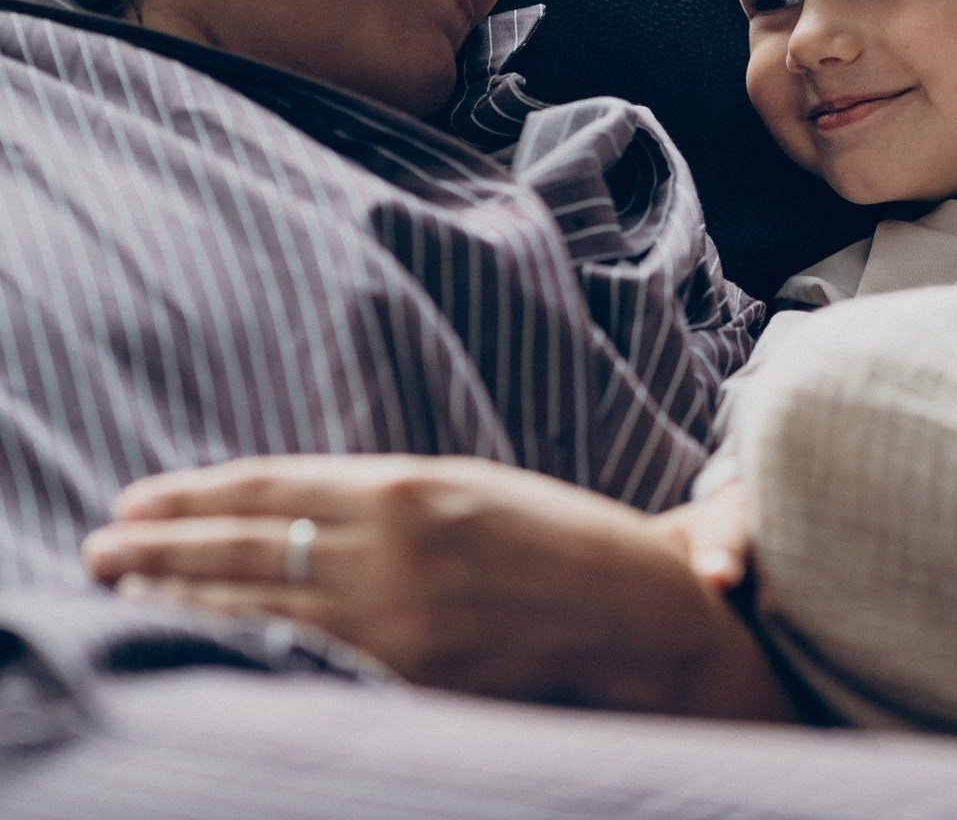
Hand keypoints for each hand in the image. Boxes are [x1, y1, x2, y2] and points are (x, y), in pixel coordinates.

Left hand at [83, 456, 796, 719]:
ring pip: (259, 607)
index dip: (197, 494)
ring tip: (122, 591)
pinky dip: (242, 650)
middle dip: (163, 546)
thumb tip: (303, 512)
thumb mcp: (472, 492)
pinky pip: (304, 663)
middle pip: (248, 544)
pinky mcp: (414, 682)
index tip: (139, 499)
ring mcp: (400, 621)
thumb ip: (388, 500)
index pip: (272, 486)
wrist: (645, 615)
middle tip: (99, 545)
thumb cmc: (564, 543)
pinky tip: (199, 646)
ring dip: (181, 598)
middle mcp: (395, 548)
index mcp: (412, 485)